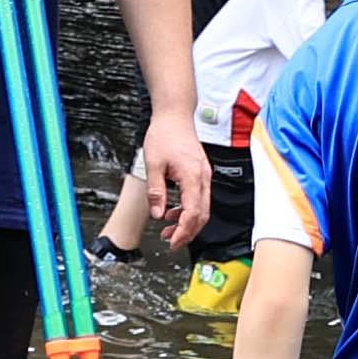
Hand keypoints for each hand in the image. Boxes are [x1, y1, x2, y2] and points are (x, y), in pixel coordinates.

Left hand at [130, 109, 206, 242]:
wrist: (175, 115)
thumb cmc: (165, 134)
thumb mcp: (153, 164)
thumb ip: (156, 191)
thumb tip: (158, 214)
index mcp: (193, 176)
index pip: (193, 213)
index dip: (184, 231)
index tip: (173, 242)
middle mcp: (203, 178)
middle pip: (202, 215)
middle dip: (188, 232)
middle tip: (172, 242)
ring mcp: (204, 176)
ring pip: (202, 208)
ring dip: (187, 223)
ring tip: (168, 231)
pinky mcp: (200, 174)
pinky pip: (199, 198)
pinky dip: (188, 210)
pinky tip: (172, 213)